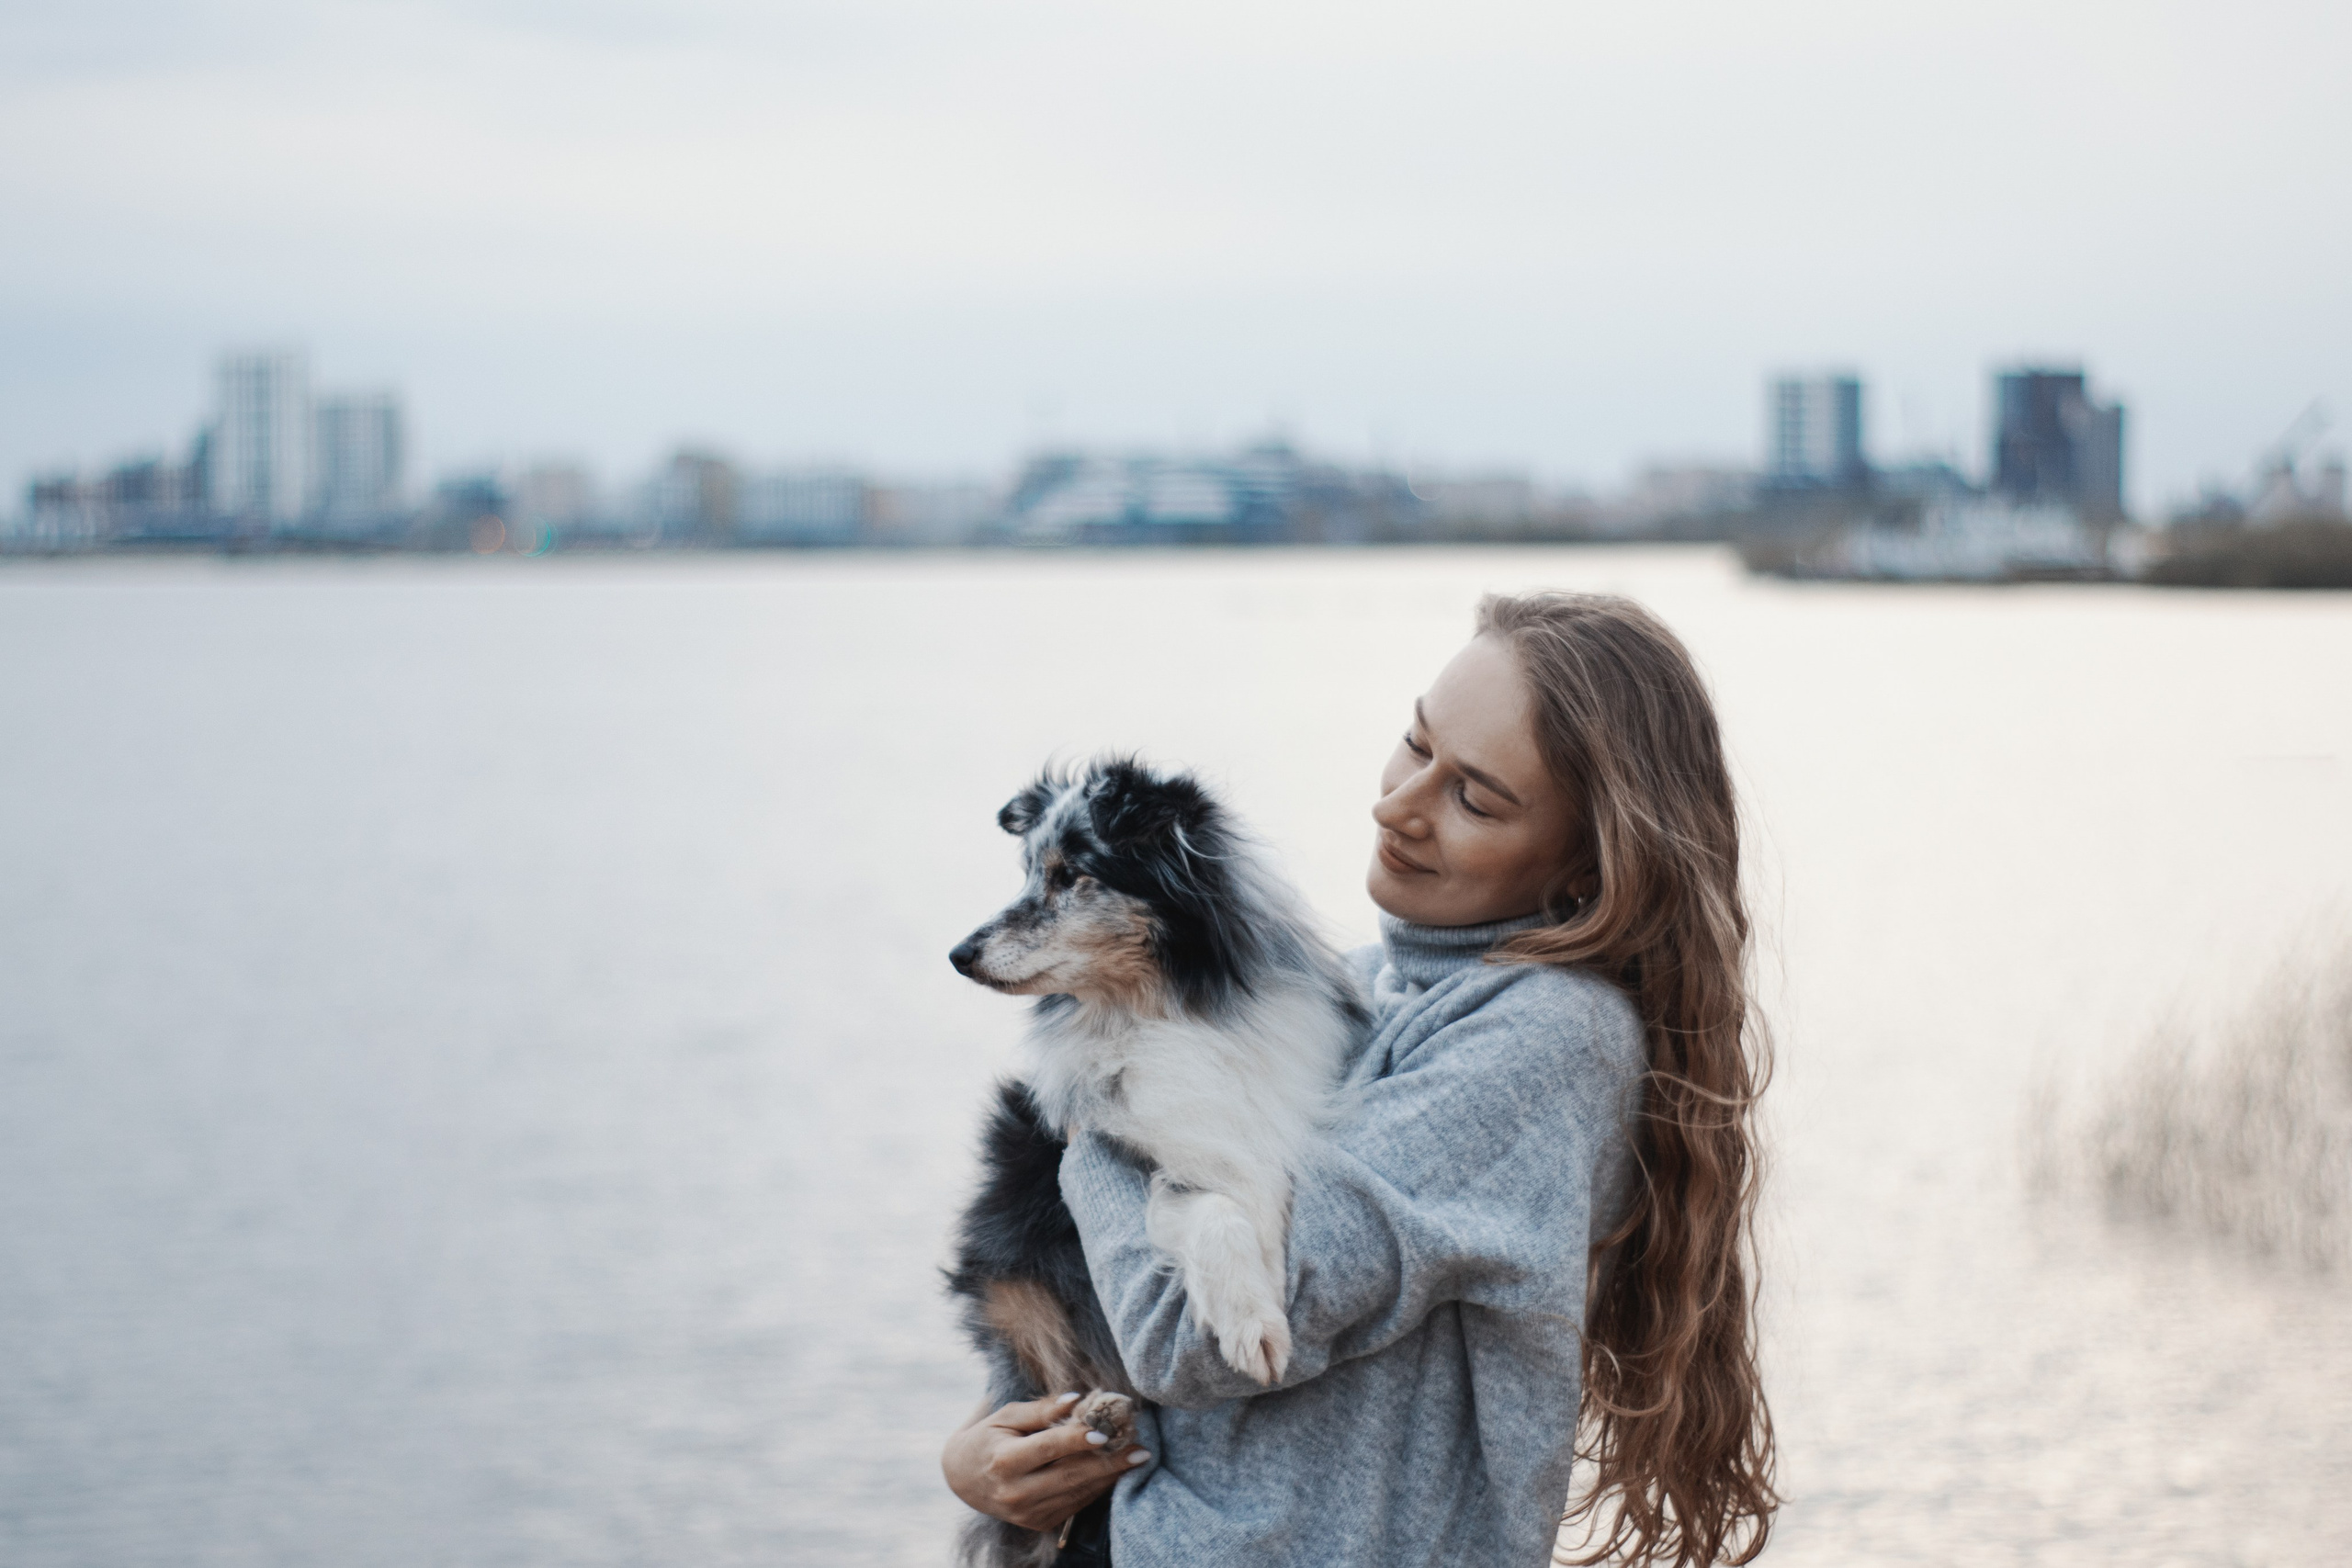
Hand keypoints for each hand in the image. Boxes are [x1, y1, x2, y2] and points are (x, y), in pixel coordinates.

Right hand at [941, 1393, 1149, 1532]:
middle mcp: (1015, 1493)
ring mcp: (1027, 1513)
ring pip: (1077, 1493)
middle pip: (1070, 1476)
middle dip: (1109, 1463)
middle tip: (1140, 1448)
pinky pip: (1075, 1505)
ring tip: (1135, 1457)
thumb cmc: (988, 1438)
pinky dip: (1097, 1487)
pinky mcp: (1038, 1523)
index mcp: (1004, 1462)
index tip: (1105, 1430)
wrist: (963, 1479)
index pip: (1047, 1449)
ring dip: (1109, 1476)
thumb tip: (1076, 1399)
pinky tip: (1115, 1471)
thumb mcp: (1006, 1416)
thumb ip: (1041, 1410)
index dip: (1077, 1439)